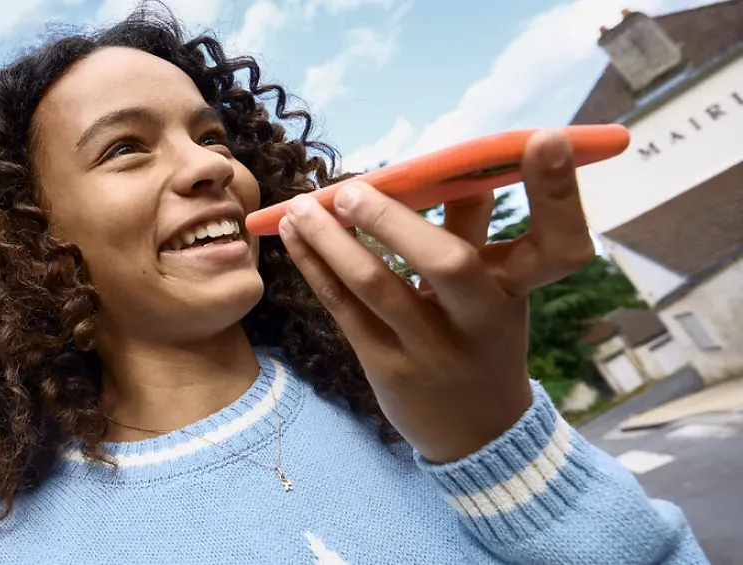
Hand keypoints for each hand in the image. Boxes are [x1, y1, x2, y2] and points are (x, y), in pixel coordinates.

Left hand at [276, 129, 594, 462]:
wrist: (475, 434)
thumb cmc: (481, 340)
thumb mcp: (496, 291)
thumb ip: (475, 230)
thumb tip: (461, 160)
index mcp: (521, 292)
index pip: (560, 241)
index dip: (558, 192)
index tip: (543, 136)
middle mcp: (482, 321)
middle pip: (451, 263)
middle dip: (396, 220)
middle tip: (353, 189)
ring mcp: (434, 350)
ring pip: (378, 285)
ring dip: (332, 240)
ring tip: (302, 206)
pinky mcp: (388, 368)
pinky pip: (345, 308)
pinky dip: (316, 266)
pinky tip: (295, 235)